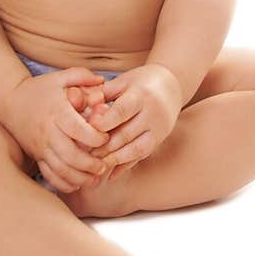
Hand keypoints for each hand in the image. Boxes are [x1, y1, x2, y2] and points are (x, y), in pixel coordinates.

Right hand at [5, 67, 110, 193]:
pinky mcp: (36, 156)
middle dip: (90, 164)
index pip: (79, 130)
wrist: (9, 100)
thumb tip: (102, 81)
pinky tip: (76, 184)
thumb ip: (82, 76)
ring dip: (80, 178)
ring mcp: (40, 146)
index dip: (96, 137)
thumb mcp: (60, 77)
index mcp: (58, 113)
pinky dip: (63, 183)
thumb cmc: (39, 89)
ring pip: (61, 170)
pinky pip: (49, 175)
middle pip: (70, 155)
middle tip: (105, 165)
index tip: (106, 138)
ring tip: (95, 178)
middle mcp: (48, 132)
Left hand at [86, 63, 182, 178]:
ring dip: (114, 159)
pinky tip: (110, 174)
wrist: (171, 86)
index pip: (122, 111)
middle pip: (127, 134)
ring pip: (136, 149)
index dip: (104, 122)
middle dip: (104, 146)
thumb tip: (83, 104)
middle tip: (83, 154)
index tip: (87, 129)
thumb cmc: (140, 82)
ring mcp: (159, 129)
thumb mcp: (123, 81)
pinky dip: (125, 166)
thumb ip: (103, 93)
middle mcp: (153, 114)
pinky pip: (142, 157)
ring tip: (95, 165)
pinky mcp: (159, 140)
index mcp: (141, 95)